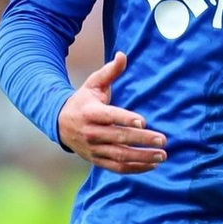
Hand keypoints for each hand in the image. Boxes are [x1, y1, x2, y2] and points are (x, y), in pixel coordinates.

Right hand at [57, 51, 167, 173]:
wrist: (60, 123)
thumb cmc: (83, 101)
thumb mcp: (92, 84)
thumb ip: (109, 71)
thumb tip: (122, 54)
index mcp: (91, 112)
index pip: (110, 117)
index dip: (126, 119)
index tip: (143, 121)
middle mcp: (91, 132)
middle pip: (119, 138)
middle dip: (142, 140)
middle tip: (162, 140)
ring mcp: (93, 149)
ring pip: (120, 156)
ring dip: (142, 157)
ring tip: (162, 155)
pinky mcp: (96, 160)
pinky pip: (116, 167)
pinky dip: (134, 169)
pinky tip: (151, 166)